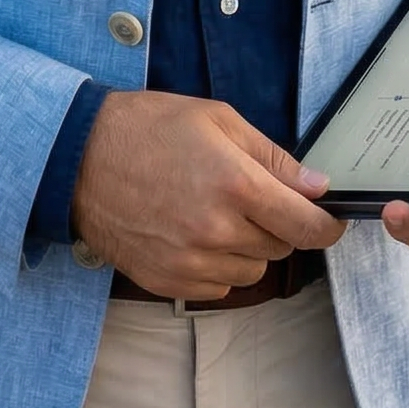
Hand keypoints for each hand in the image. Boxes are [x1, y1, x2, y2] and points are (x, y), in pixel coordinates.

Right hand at [69, 91, 346, 300]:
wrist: (80, 158)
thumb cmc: (150, 128)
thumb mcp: (218, 120)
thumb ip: (273, 157)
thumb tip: (317, 187)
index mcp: (236, 186)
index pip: (307, 227)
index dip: (326, 226)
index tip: (328, 220)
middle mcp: (217, 231)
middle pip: (281, 248)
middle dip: (277, 225)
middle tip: (249, 196)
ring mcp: (191, 263)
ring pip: (252, 272)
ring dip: (247, 248)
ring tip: (215, 212)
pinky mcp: (168, 283)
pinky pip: (218, 287)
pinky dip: (217, 266)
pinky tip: (192, 233)